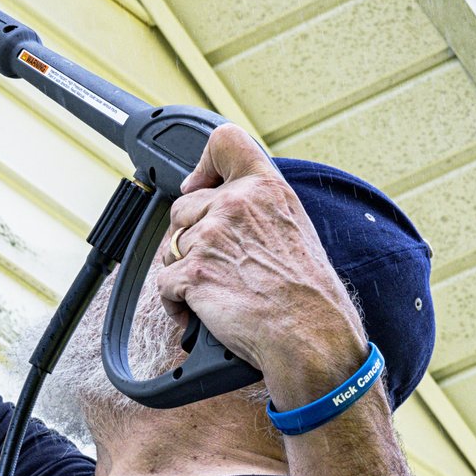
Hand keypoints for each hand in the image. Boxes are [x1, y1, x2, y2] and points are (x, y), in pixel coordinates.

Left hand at [154, 125, 365, 386]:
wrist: (311, 335)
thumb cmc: (309, 293)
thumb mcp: (295, 227)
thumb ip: (258, 206)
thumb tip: (224, 203)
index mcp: (266, 188)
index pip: (224, 141)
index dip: (204, 164)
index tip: (200, 186)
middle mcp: (236, 204)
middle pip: (184, 207)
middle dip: (192, 236)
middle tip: (219, 264)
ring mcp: (211, 237)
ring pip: (172, 246)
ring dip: (185, 271)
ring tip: (215, 291)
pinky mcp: (193, 272)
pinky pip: (165, 283)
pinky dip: (177, 304)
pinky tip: (200, 312)